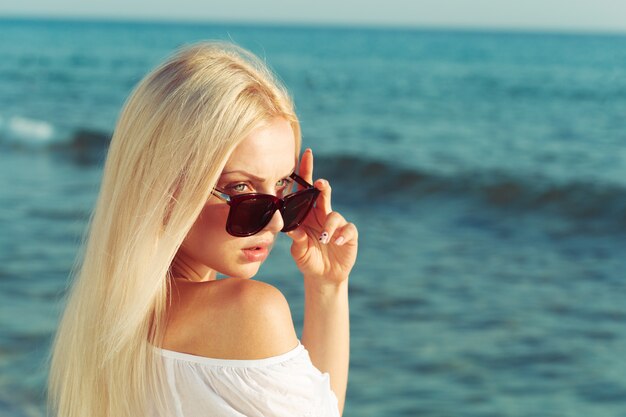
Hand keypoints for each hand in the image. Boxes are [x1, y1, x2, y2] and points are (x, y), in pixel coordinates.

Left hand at [286, 148, 357, 285]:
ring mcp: (336, 223)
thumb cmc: (308, 259)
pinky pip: (348, 229)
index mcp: (306, 214)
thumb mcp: (298, 250)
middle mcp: (322, 214)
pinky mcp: (349, 234)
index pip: (305, 190)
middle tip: (320, 184)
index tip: (306, 154)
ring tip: (325, 239)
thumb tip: (290, 228)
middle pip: (322, 194)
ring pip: (334, 214)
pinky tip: (336, 241)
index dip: (306, 171)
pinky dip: (341, 234)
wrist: (323, 276)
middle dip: (322, 187)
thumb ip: (296, 239)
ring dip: (329, 225)